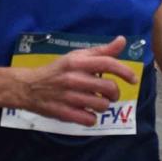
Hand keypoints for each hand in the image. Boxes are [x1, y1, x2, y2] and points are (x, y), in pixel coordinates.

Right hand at [14, 35, 137, 126]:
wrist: (28, 87)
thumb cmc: (57, 70)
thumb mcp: (76, 57)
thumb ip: (101, 51)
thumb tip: (122, 41)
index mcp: (78, 62)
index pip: (108, 64)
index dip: (125, 72)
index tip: (133, 79)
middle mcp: (74, 78)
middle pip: (108, 88)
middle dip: (114, 93)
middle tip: (110, 94)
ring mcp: (69, 97)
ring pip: (101, 105)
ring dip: (103, 105)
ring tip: (96, 102)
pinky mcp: (64, 113)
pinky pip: (89, 119)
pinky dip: (92, 117)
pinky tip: (86, 112)